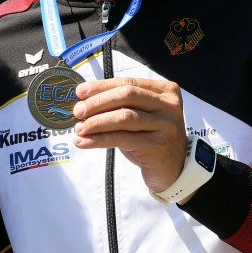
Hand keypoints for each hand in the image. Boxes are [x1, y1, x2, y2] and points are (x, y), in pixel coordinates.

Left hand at [71, 77, 186, 193]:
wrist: (174, 169)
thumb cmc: (150, 138)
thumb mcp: (139, 117)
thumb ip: (120, 105)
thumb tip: (83, 100)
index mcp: (165, 91)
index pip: (128, 83)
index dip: (102, 86)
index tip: (80, 92)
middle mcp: (168, 105)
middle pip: (126, 96)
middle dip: (97, 102)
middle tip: (77, 111)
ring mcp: (166, 125)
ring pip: (124, 117)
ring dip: (96, 122)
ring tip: (78, 129)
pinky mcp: (158, 145)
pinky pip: (122, 138)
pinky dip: (98, 139)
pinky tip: (84, 142)